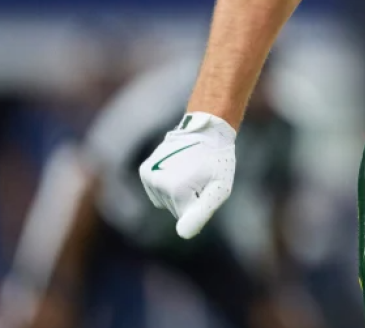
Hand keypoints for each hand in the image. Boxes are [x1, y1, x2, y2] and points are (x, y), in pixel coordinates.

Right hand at [138, 112, 236, 238]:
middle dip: (189, 199)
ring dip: (179, 192)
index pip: (187, 219)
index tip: (207, 186)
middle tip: (200, 177)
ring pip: (165, 202)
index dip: (201, 205)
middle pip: (174, 210)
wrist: (206, 131)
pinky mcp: (144, 172)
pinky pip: (157, 193)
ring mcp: (149, 177)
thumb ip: (202, 212)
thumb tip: (182, 235)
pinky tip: (178, 169)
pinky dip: (168, 186)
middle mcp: (159, 184)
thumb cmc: (217, 161)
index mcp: (178, 189)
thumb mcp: (220, 188)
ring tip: (190, 171)